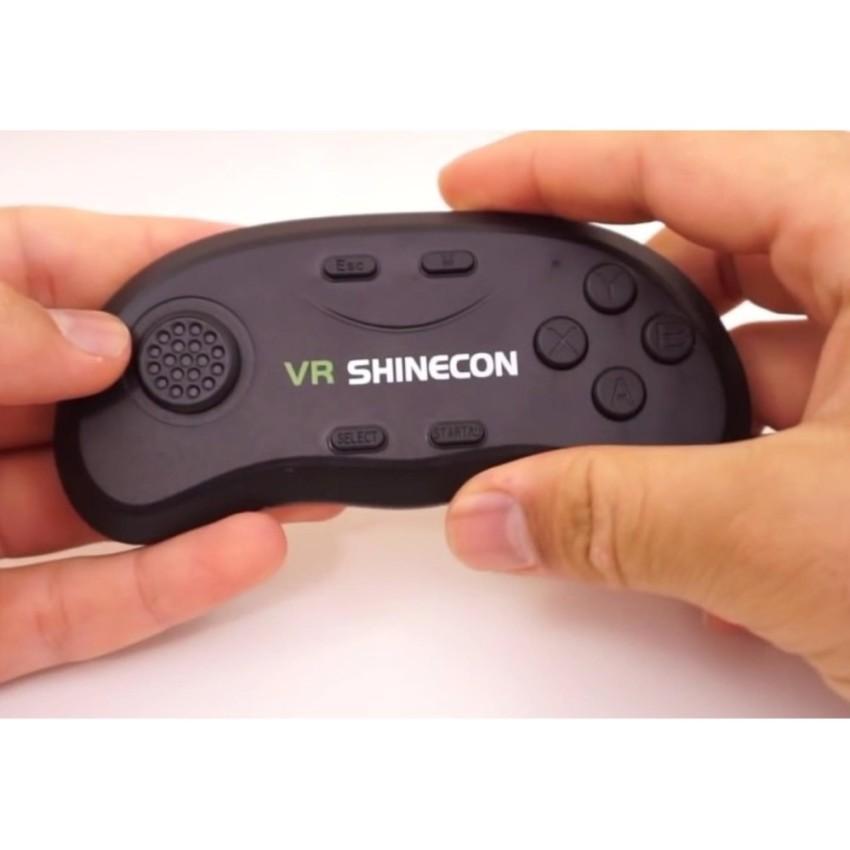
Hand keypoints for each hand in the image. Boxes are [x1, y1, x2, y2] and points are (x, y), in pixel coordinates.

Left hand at [0, 208, 339, 683]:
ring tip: (302, 480)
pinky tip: (244, 552)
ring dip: (213, 491)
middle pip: (108, 393)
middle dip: (209, 386)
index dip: (150, 251)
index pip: (49, 267)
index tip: (244, 253)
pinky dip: (169, 585)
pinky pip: (89, 607)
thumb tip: (102, 339)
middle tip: (293, 379)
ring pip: (118, 504)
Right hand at [440, 131, 849, 698]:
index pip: (681, 162)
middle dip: (609, 329)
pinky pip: (774, 429)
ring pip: (737, 365)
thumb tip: (497, 512)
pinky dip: (718, 481)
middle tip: (537, 370)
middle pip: (702, 266)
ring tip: (620, 493)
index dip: (555, 170)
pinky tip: (702, 549)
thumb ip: (624, 519)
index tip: (474, 184)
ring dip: (666, 430)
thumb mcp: (807, 533)